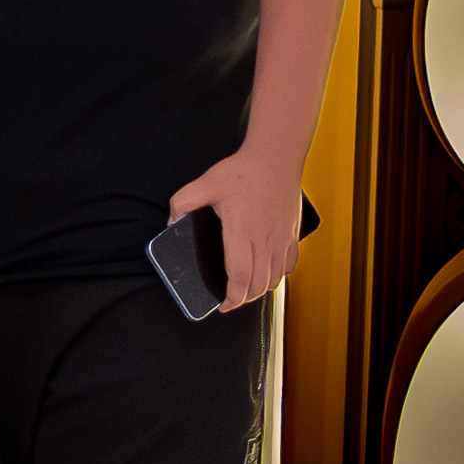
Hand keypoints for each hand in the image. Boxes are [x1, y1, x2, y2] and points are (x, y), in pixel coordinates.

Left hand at [169, 150, 303, 310]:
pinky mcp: (292, 234)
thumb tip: (171, 223)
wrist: (276, 158)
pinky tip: (267, 272)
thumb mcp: (204, 184)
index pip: (239, 278)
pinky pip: (288, 266)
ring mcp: (281, 240)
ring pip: (275, 279)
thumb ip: (182, 204)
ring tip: (245, 289)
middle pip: (257, 285)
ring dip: (260, 290)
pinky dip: (277, 275)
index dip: (232, 298)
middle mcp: (264, 241)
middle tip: (230, 299)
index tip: (223, 305)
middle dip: (243, 299)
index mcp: (241, 233)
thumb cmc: (242, 172)